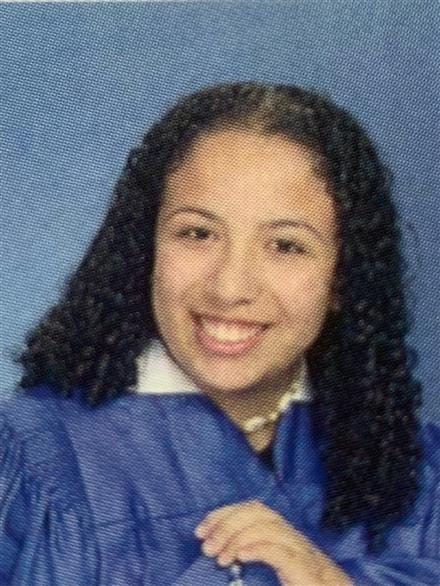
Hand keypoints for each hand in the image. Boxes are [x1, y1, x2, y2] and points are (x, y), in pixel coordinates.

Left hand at [194, 499, 353, 585]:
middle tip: (207, 545)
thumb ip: (252, 553)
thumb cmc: (301, 584)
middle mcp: (293, 537)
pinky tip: (241, 557)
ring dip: (238, 538)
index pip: (252, 509)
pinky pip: (281, 552)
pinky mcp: (306, 570)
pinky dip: (258, 549)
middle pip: (258, 512)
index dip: (225, 513)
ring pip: (268, 527)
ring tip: (220, 557)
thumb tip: (219, 550)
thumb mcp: (273, 568)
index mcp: (283, 533)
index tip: (202, 529)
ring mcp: (301, 552)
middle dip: (228, 523)